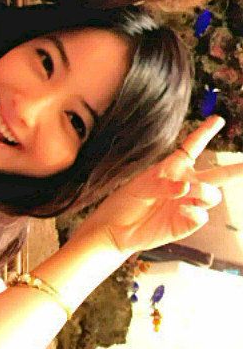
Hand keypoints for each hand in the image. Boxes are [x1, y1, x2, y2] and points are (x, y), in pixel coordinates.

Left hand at [88, 116, 242, 254]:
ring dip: (204, 192)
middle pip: (217, 175)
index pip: (194, 146)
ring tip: (189, 192)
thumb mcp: (141, 185)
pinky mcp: (186, 223)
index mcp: (174, 167)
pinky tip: (183, 210)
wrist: (118, 229)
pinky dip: (195, 212)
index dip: (206, 132)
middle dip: (236, 169)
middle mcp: (186, 184)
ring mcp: (188, 204)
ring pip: (212, 195)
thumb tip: (187, 188)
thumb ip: (163, 184)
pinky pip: (201, 216)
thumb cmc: (128, 201)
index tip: (219, 119)